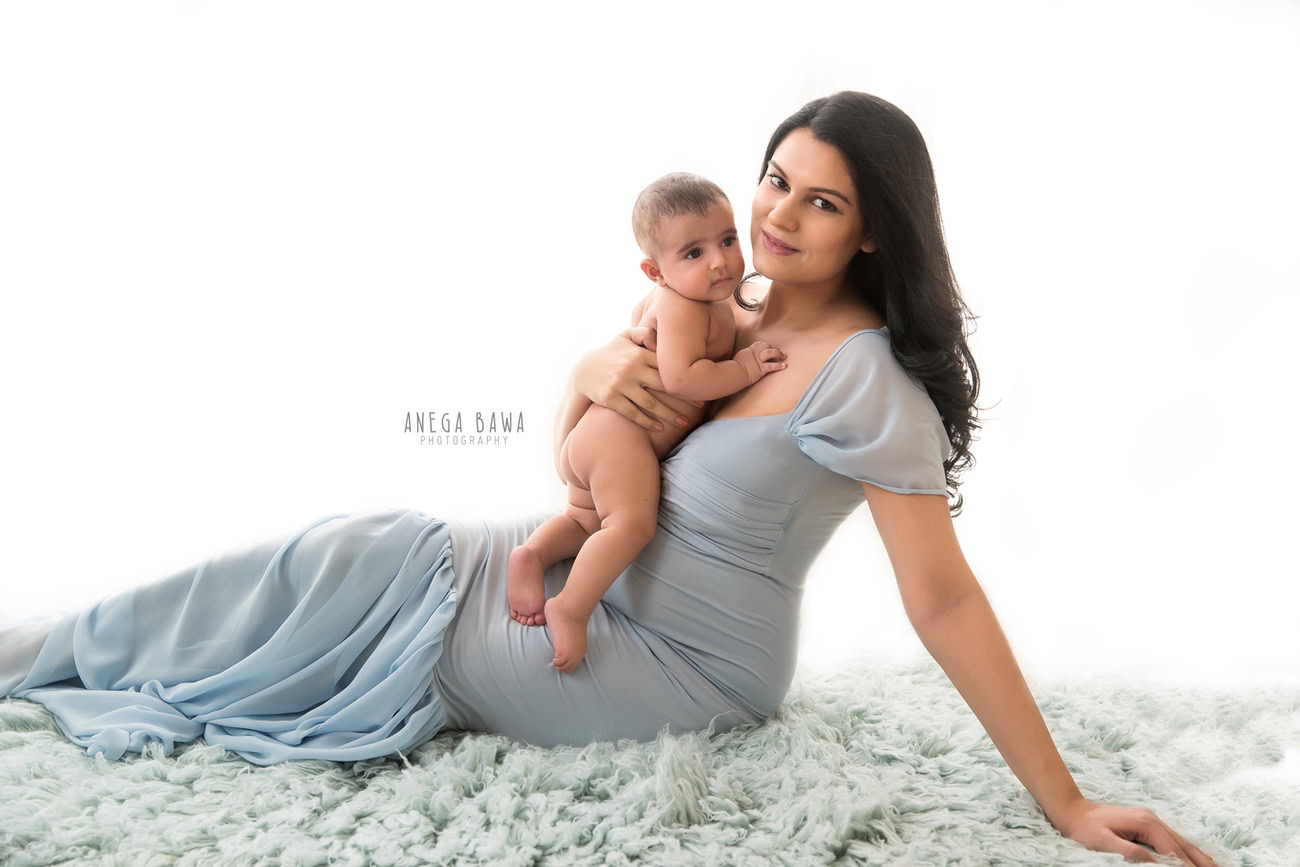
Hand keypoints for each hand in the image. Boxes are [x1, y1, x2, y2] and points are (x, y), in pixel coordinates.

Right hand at [574, 328, 705, 431]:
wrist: (583, 372)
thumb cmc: (611, 353)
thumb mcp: (625, 336)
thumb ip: (644, 331)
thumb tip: (661, 332)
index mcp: (639, 353)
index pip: (667, 366)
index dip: (685, 377)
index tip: (700, 385)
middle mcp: (631, 368)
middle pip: (663, 386)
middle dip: (683, 398)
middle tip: (700, 406)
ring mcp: (620, 384)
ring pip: (650, 404)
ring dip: (669, 415)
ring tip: (683, 423)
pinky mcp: (610, 399)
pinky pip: (633, 413)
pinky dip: (648, 422)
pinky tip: (660, 428)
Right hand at [732, 340, 786, 384]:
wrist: (733, 374)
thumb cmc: (733, 368)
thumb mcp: (739, 357)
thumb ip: (744, 355)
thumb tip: (745, 356)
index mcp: (749, 350)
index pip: (759, 344)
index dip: (766, 345)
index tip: (770, 347)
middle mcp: (754, 353)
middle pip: (766, 346)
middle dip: (773, 348)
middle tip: (779, 352)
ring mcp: (758, 361)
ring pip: (770, 352)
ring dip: (778, 354)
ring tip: (783, 356)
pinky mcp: (761, 369)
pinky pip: (771, 366)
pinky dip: (779, 366)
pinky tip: (784, 365)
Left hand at [1049, 798, 1218, 865]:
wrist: (1071, 809)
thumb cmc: (1084, 828)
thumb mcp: (1104, 842)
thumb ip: (1131, 854)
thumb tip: (1158, 864)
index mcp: (1146, 823)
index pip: (1175, 852)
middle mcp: (1153, 820)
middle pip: (1185, 847)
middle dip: (1202, 864)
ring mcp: (1151, 821)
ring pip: (1183, 843)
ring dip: (1199, 858)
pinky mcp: (1146, 825)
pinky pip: (1174, 841)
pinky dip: (1188, 852)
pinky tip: (1196, 860)